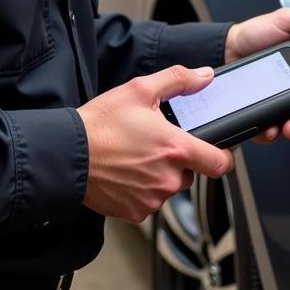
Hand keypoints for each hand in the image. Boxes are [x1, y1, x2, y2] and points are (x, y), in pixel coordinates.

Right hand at [76, 66, 234, 223]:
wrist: (68, 154)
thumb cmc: (100, 124)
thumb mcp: (140, 90)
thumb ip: (178, 80)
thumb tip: (204, 76)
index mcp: (175, 148)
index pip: (221, 163)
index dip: (222, 156)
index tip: (215, 150)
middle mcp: (168, 178)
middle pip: (192, 174)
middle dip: (180, 160)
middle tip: (156, 144)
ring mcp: (152, 198)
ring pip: (169, 187)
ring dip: (160, 175)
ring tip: (136, 156)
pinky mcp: (136, 213)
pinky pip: (150, 202)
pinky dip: (142, 190)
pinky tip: (126, 173)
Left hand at [224, 1, 289, 142]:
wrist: (224, 47)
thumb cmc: (254, 33)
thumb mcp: (287, 19)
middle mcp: (288, 85)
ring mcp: (272, 99)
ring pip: (286, 122)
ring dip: (288, 128)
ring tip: (284, 127)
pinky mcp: (256, 110)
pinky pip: (265, 127)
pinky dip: (267, 132)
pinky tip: (267, 128)